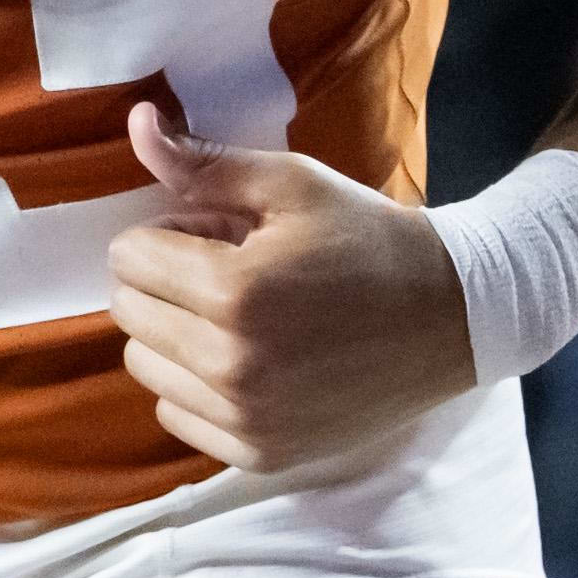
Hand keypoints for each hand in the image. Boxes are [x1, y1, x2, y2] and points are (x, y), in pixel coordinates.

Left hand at [104, 102, 474, 473]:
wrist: (450, 317)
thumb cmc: (367, 239)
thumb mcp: (292, 183)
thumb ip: (204, 163)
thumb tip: (137, 123)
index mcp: (233, 291)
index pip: (127, 257)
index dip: (165, 233)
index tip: (213, 233)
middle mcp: (230, 366)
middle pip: (128, 312)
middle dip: (163, 280)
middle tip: (226, 269)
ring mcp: (245, 419)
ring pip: (145, 366)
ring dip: (173, 334)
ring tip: (238, 316)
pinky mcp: (260, 454)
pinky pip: (176, 413)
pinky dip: (196, 384)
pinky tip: (249, 360)